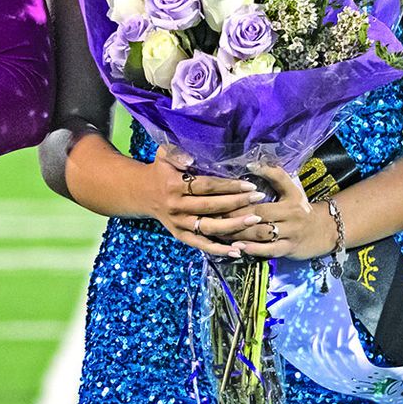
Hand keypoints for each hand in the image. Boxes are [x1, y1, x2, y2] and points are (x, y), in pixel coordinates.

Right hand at [144, 146, 267, 257]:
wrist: (143, 193)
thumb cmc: (160, 171)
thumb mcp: (163, 155)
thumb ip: (176, 152)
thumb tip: (191, 157)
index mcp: (174, 185)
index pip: (206, 186)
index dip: (228, 186)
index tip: (249, 185)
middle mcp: (176, 206)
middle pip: (211, 207)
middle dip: (237, 203)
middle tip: (259, 199)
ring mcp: (179, 223)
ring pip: (209, 228)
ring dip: (233, 226)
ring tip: (255, 221)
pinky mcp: (180, 235)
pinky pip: (201, 245)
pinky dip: (219, 250)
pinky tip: (238, 251)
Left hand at [227, 162, 337, 260]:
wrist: (325, 230)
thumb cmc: (301, 207)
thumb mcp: (292, 188)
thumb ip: (274, 175)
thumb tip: (252, 164)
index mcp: (291, 197)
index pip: (261, 199)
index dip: (240, 200)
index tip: (221, 199)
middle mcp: (291, 216)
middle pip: (258, 217)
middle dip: (234, 217)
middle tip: (214, 216)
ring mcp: (290, 234)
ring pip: (262, 234)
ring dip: (240, 234)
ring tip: (219, 232)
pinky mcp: (289, 249)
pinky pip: (270, 251)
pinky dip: (253, 250)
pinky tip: (237, 247)